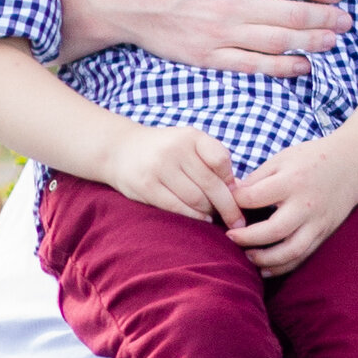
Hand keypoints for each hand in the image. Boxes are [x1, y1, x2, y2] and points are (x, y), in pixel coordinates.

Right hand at [58, 0, 345, 76]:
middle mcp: (231, 6)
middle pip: (292, 15)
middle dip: (325, 18)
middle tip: (347, 21)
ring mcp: (220, 35)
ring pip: (278, 43)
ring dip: (311, 43)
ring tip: (333, 42)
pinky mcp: (208, 58)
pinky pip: (253, 66)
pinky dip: (281, 68)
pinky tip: (302, 66)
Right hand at [99, 120, 243, 227]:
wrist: (120, 149)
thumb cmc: (164, 150)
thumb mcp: (189, 143)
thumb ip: (212, 160)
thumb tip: (238, 190)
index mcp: (191, 136)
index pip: (221, 160)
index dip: (231, 181)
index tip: (237, 194)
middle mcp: (175, 149)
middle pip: (211, 184)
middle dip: (228, 207)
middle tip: (238, 221)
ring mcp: (159, 167)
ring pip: (196, 199)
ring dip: (210, 213)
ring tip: (216, 218)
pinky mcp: (146, 186)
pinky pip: (177, 207)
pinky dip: (193, 217)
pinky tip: (202, 220)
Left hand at [228, 131, 357, 279]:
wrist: (352, 165)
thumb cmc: (312, 159)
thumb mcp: (282, 159)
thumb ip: (257, 178)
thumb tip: (229, 196)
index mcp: (292, 180)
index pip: (254, 197)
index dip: (234, 202)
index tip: (225, 203)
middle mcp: (306, 204)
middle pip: (272, 230)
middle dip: (246, 238)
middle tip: (229, 237)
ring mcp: (317, 222)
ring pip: (290, 251)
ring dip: (264, 259)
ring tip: (246, 256)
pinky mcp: (323, 234)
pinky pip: (302, 257)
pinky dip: (282, 267)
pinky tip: (265, 268)